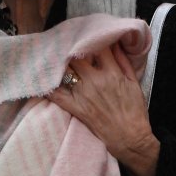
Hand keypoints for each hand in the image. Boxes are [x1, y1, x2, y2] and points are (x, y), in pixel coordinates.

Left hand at [46, 43, 159, 175]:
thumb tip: (115, 44)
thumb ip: (124, 62)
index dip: (91, 40)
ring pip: (66, 71)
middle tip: (67, 45)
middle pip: (77, 57)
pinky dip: (48, 87)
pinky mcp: (76, 108)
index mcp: (112, 73)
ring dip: (61, 63)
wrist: (130, 137)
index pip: (97, 48)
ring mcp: (84, 94)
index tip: (87, 37)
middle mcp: (95, 80)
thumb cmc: (134, 111)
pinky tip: (41, 79)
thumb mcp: (134, 83)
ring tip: (55, 56)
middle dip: (73, 50)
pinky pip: (57, 95)